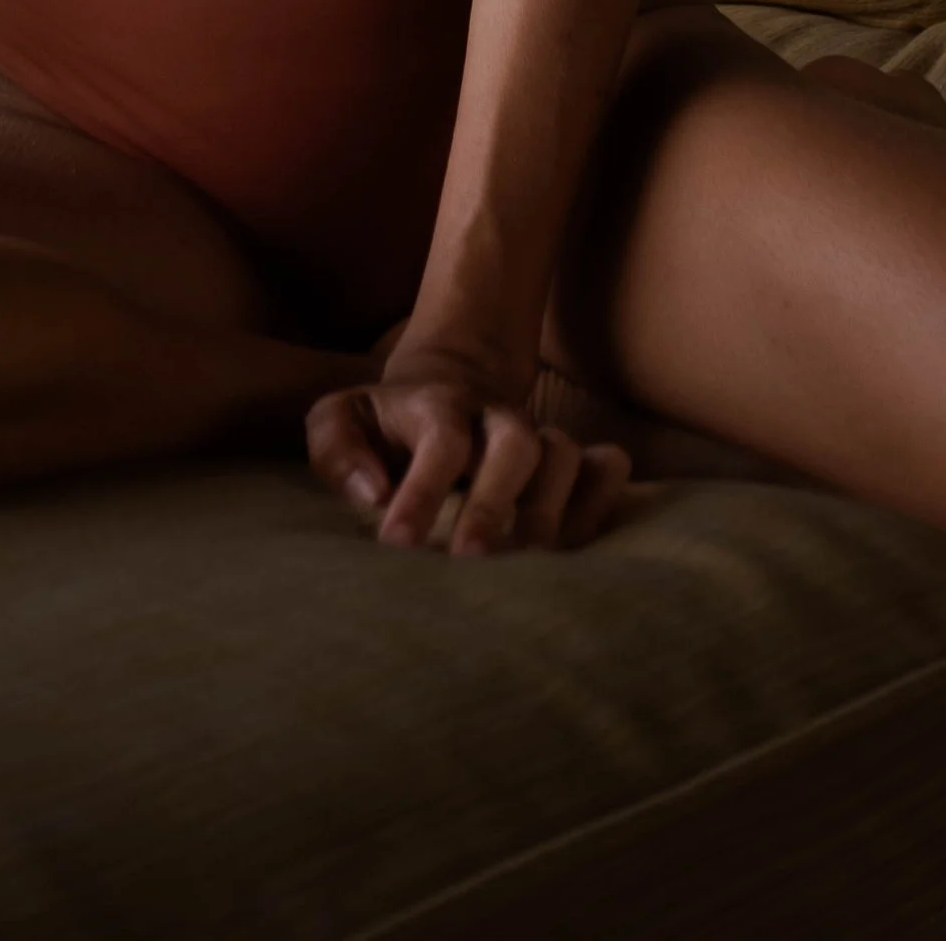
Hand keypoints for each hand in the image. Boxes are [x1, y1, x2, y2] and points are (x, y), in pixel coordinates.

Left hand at [305, 338, 634, 559]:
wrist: (449, 380)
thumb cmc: (386, 424)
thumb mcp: (342, 419)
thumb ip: (338, 450)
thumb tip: (371, 494)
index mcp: (437, 406)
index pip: (440, 441)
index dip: (421, 491)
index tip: (398, 545)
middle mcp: (494, 418)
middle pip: (515, 440)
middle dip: (496, 501)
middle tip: (471, 561)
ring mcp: (537, 435)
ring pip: (564, 453)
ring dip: (553, 509)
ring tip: (531, 565)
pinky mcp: (570, 458)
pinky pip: (607, 465)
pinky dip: (602, 500)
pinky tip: (580, 545)